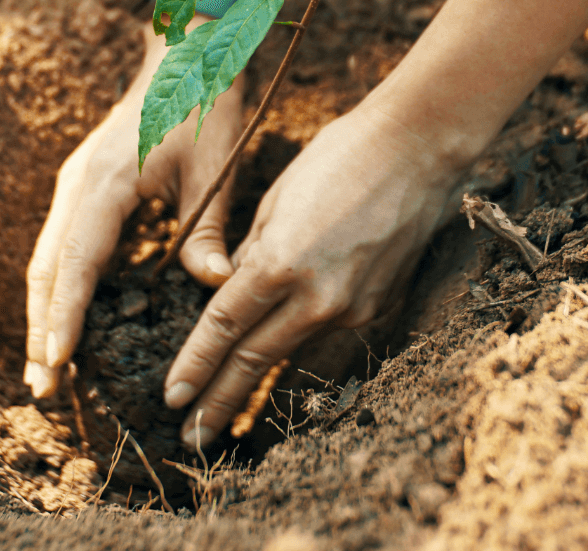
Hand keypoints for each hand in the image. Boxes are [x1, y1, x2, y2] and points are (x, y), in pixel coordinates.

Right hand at [24, 22, 243, 398]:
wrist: (186, 53)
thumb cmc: (203, 104)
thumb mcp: (214, 168)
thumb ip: (207, 230)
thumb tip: (215, 287)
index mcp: (107, 181)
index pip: (77, 262)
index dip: (64, 317)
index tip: (56, 365)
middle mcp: (80, 184)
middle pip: (47, 267)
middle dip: (41, 328)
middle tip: (40, 389)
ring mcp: (77, 183)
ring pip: (49, 257)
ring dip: (45, 310)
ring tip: (46, 368)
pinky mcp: (85, 184)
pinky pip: (65, 243)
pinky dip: (60, 285)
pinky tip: (70, 317)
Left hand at [162, 99, 464, 447]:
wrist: (417, 150)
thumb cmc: (337, 157)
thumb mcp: (277, 199)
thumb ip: (252, 253)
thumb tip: (232, 288)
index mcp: (280, 261)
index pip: (224, 327)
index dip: (195, 366)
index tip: (171, 398)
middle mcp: (317, 296)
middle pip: (255, 359)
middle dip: (218, 401)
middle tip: (190, 437)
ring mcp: (353, 307)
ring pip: (292, 352)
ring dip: (258, 387)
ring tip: (228, 415)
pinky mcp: (379, 307)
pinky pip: (329, 335)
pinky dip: (302, 348)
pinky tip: (286, 362)